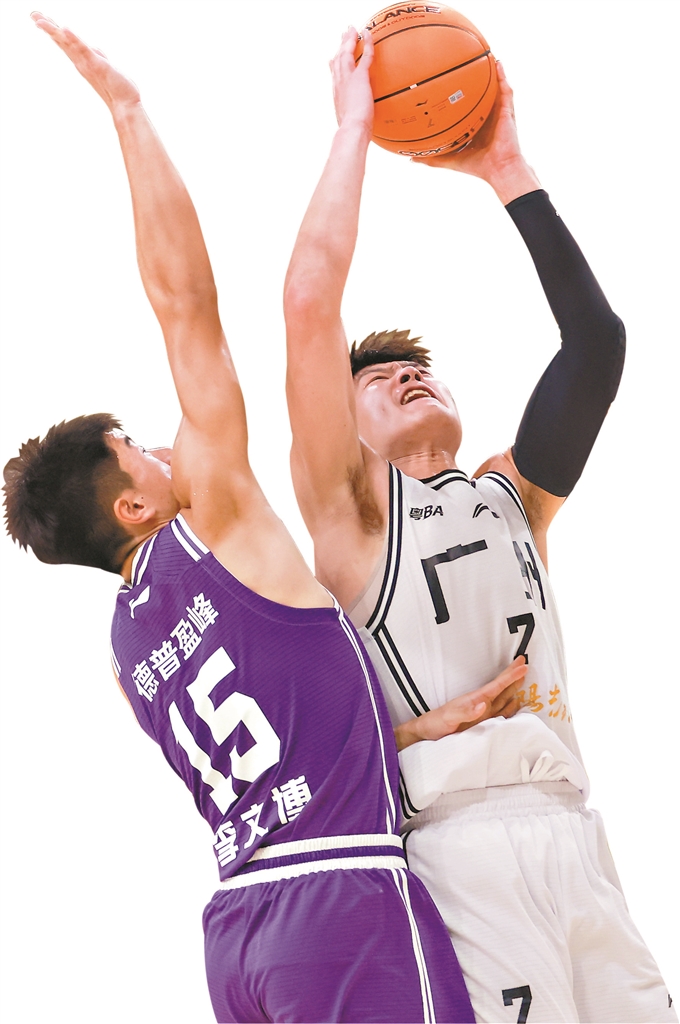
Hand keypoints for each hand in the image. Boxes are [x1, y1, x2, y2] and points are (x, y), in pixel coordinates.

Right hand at [31, 12, 139, 113]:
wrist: (125, 105)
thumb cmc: (116, 87)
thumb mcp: (103, 65)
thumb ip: (96, 56)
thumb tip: (93, 49)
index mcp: (81, 60)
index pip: (64, 42)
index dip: (51, 30)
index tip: (37, 19)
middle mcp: (81, 61)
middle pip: (61, 41)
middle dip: (47, 27)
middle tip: (32, 15)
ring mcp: (87, 63)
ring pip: (68, 44)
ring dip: (54, 31)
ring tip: (40, 20)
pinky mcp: (97, 65)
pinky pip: (84, 49)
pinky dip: (74, 39)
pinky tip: (64, 29)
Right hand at [330, 27, 373, 131]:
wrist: (351, 129)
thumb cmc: (351, 132)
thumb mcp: (348, 124)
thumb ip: (351, 121)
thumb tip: (355, 128)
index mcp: (336, 93)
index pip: (334, 75)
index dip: (334, 64)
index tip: (333, 57)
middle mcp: (338, 83)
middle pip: (337, 59)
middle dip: (340, 46)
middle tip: (343, 35)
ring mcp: (347, 78)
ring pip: (346, 53)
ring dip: (349, 39)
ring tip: (352, 29)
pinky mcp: (359, 77)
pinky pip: (364, 55)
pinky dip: (366, 43)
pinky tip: (368, 33)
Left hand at [395, 657, 526, 750]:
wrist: (428, 733)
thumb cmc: (437, 723)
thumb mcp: (449, 718)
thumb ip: (466, 713)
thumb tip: (483, 705)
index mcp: (476, 700)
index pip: (497, 685)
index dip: (510, 676)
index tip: (523, 665)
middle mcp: (481, 704)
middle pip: (502, 688)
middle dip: (513, 676)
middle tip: (525, 663)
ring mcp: (482, 713)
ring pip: (503, 698)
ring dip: (513, 689)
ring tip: (522, 679)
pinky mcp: (482, 722)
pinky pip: (500, 712)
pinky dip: (510, 707)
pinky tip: (514, 704)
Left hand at [413, 61, 540, 203]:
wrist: (499, 169)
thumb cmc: (478, 166)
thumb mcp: (450, 160)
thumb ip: (432, 158)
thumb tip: (411, 159)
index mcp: (474, 125)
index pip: (464, 106)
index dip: (455, 95)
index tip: (443, 82)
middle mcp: (486, 116)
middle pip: (478, 93)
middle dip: (472, 78)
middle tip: (460, 61)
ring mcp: (498, 112)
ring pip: (493, 87)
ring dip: (488, 70)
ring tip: (481, 52)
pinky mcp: (508, 111)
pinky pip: (506, 90)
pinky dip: (502, 76)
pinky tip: (497, 63)